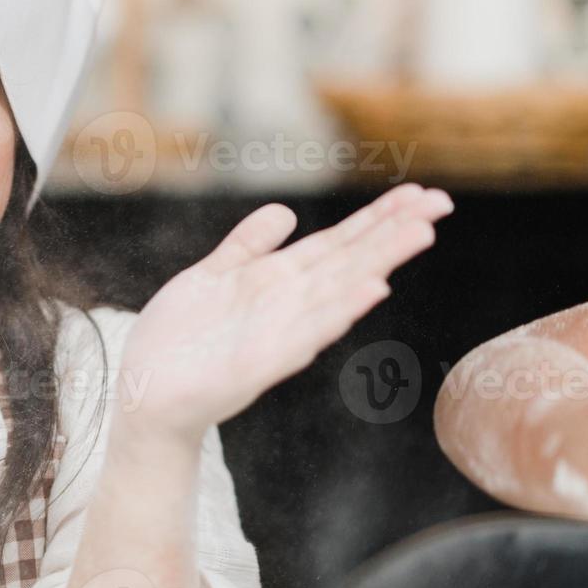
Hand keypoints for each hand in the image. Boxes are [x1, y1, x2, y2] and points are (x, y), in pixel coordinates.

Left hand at [118, 182, 453, 439]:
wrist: (146, 393)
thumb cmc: (181, 340)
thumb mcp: (213, 277)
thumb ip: (248, 246)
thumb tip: (288, 213)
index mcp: (276, 281)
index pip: (337, 243)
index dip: (377, 218)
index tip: (420, 194)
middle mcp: (287, 306)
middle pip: (348, 261)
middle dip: (392, 232)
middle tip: (440, 204)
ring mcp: (277, 335)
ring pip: (337, 292)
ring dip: (378, 263)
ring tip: (420, 234)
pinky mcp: (258, 364)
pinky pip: (304, 335)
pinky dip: (337, 313)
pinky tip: (370, 292)